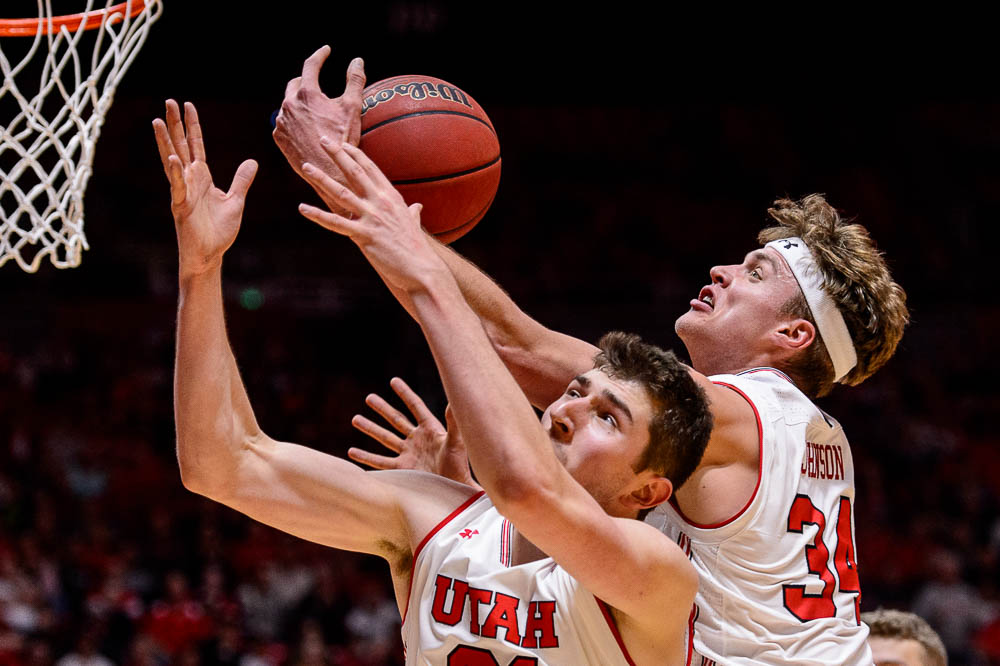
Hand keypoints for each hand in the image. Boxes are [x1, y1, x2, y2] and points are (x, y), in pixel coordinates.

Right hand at [153, 100, 257, 278]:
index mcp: (202, 176)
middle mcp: (190, 179)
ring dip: (165, 141)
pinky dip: (176, 172)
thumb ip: (242, 180)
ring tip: (157, 121)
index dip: (192, 125)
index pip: (196, 145)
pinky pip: (178, 186)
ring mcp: (183, 191)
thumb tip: (252, 161)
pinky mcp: (181, 205)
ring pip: (172, 160)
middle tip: (168, 100)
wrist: (210, 254)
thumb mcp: (236, 201)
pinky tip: (173, 158)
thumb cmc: (219, 230)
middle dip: (175, 124)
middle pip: (181, 145)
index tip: (187, 104)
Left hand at [273, 46, 365, 214]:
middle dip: (306, 81)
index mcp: (307, 94)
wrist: (328, 172)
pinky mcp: (279, 138)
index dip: (320, 55)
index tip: (326, 51)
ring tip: (314, 111)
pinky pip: (284, 123)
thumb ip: (354, 80)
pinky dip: (294, 121)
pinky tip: (306, 128)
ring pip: (288, 104)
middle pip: (295, 84)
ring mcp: (281, 122)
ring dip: (299, 103)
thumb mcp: (352, 109)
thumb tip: (357, 60)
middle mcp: (288, 105)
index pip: (311, 65)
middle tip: (318, 85)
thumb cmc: (342, 140)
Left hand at [297, 141, 444, 294]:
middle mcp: (381, 203)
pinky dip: (318, 215)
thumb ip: (413, 213)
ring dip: (322, 178)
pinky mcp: (364, 236)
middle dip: (338, 155)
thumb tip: (417, 207)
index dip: (355, 155)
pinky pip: (336, 223)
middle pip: (355, 173)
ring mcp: (372, 218)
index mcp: (392, 198)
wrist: (421, 268)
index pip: (371, 169)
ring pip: (341, 193)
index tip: (342, 143)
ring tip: (306, 166)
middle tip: (323, 139)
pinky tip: (302, 208)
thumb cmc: (416, 248)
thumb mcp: (414, 225)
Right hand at [350, 378, 477, 487]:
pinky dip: (366, 457)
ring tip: (355, 419)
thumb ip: (454, 423)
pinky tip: (352, 452)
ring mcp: (408, 454)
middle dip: (383, 409)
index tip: (393, 381)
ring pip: (385, 438)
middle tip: (369, 398)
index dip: (405, 394)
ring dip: (370, 428)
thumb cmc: (459, 466)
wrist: (454, 491)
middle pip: (396, 419)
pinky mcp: (402, 470)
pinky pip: (380, 462)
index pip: (415, 407)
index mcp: (431, 429)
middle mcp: (417, 440)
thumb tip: (455, 400)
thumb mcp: (456, 442)